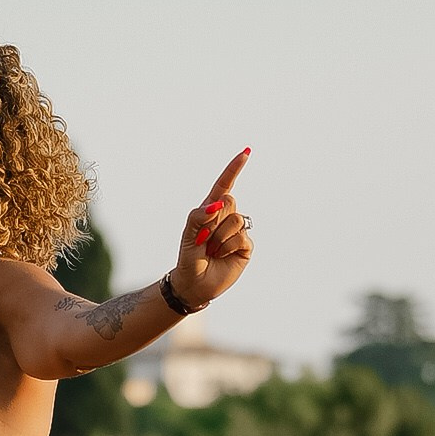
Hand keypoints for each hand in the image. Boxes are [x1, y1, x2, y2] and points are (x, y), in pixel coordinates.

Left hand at [168, 149, 253, 312]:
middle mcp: (226, 217)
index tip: (246, 152)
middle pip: (230, 201)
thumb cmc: (189, 257)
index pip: (224, 185)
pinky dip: (227, 247)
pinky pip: (241, 237)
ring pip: (235, 220)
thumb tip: (218, 204)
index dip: (234, 168)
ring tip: (212, 249)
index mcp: (211, 209)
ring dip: (219, 237)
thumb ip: (199, 215)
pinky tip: (221, 255)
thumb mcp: (188, 233)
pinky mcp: (246, 246)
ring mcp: (237, 231)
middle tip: (204, 237)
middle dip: (215, 219)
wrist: (194, 283)